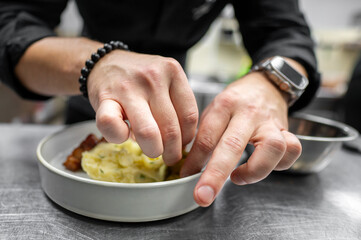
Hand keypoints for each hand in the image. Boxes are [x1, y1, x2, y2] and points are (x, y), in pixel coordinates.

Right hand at [87, 50, 198, 164]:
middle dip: (172, 152)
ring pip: (148, 133)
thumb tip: (187, 142)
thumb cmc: (139, 79)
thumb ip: (177, 104)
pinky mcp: (105, 98)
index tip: (183, 145)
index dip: (188, 138)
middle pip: (171, 129)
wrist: (104, 64)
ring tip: (152, 150)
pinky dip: (120, 138)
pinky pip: (115, 128)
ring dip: (152, 150)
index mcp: (172, 72)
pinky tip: (124, 135)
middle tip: (169, 157)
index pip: (189, 116)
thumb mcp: (165, 81)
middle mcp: (152, 77)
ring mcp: (128, 87)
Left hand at [180, 71, 301, 206]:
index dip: (194, 161)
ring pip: (272, 148)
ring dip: (255, 171)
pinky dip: (280, 164)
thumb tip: (190, 166)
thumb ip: (204, 135)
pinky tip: (264, 166)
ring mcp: (270, 122)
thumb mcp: (214, 110)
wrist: (265, 85)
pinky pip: (293, 150)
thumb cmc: (235, 102)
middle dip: (215, 175)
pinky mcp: (287, 130)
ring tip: (238, 177)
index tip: (186, 176)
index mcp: (224, 106)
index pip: (206, 136)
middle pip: (233, 145)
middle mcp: (248, 113)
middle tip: (203, 196)